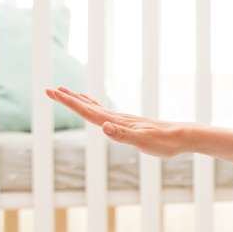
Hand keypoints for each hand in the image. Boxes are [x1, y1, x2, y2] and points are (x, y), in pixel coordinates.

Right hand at [47, 87, 190, 158]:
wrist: (182, 136)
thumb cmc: (164, 142)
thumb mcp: (142, 141)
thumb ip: (122, 135)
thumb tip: (104, 126)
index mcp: (116, 122)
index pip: (87, 110)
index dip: (68, 102)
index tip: (52, 91)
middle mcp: (117, 118)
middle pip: (88, 106)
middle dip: (68, 99)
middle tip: (50, 89)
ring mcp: (123, 120)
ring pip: (95, 107)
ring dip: (80, 100)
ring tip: (66, 92)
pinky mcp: (130, 124)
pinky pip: (106, 113)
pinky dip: (95, 107)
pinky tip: (95, 108)